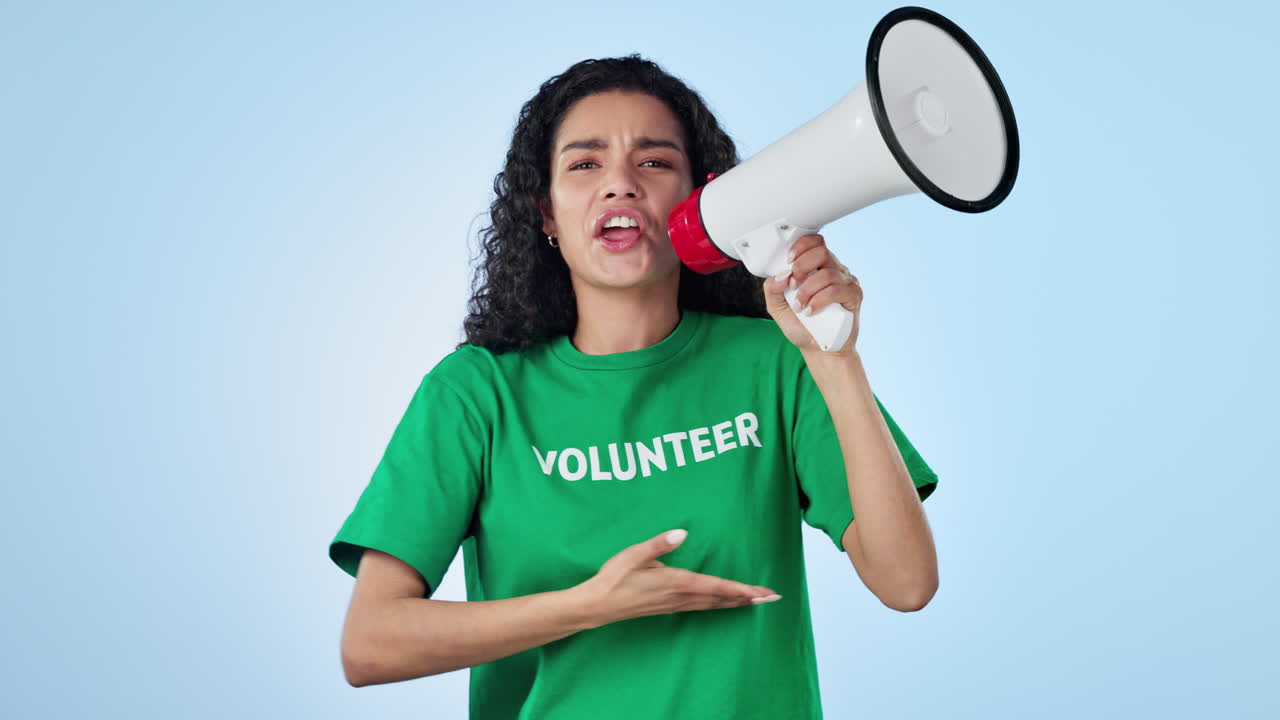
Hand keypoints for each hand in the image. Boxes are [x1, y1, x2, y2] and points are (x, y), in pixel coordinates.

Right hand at [573, 530, 781, 628]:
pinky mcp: (669, 607)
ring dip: (737, 603)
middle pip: (722, 599)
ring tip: (756, 602)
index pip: (717, 587)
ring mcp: (675, 604)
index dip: (741, 590)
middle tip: (773, 598)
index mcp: (676, 582)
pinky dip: (720, 604)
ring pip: (714, 605)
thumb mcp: (635, 555)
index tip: (762, 592)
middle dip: (748, 598)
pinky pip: (702, 607)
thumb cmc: (614, 577)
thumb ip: (660, 544)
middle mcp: (680, 596)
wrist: (598, 605)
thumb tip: (683, 532)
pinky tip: (723, 603)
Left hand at [762, 233, 861, 355]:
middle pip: (821, 252)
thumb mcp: (777, 307)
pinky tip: (811, 311)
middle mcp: (834, 270)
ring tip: (801, 307)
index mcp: (817, 267)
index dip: (801, 247)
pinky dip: (819, 300)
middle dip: (802, 266)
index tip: (788, 261)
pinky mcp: (854, 296)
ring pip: (827, 274)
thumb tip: (781, 275)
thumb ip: (772, 289)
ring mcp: (846, 282)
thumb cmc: (801, 326)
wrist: (817, 349)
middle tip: (794, 285)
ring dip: (807, 291)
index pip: (815, 242)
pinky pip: (837, 290)